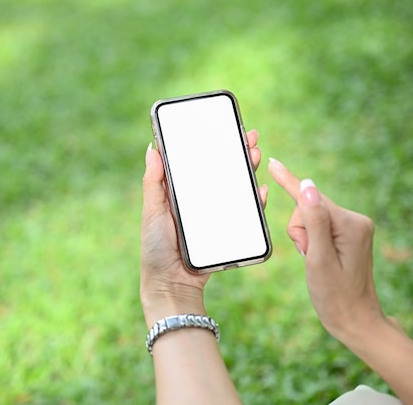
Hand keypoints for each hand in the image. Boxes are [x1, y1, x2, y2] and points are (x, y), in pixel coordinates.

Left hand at [140, 130, 266, 326]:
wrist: (171, 286)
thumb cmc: (155, 249)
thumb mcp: (152, 212)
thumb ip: (153, 182)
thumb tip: (153, 148)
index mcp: (181, 195)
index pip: (199, 164)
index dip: (213, 145)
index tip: (226, 128)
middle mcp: (200, 203)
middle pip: (221, 172)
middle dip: (237, 153)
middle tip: (251, 136)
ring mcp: (214, 218)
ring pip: (235, 189)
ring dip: (247, 170)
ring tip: (256, 154)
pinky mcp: (227, 233)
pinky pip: (244, 214)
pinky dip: (254, 201)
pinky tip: (260, 189)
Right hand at [268, 158, 385, 339]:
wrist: (353, 319)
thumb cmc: (334, 295)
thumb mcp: (318, 258)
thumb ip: (313, 221)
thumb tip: (308, 186)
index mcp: (350, 224)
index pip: (311, 199)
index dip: (289, 183)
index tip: (274, 164)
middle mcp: (355, 220)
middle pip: (308, 208)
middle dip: (299, 231)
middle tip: (307, 257)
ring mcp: (352, 227)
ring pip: (309, 217)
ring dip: (303, 238)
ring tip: (313, 261)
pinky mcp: (346, 234)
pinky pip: (317, 225)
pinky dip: (309, 240)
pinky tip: (317, 257)